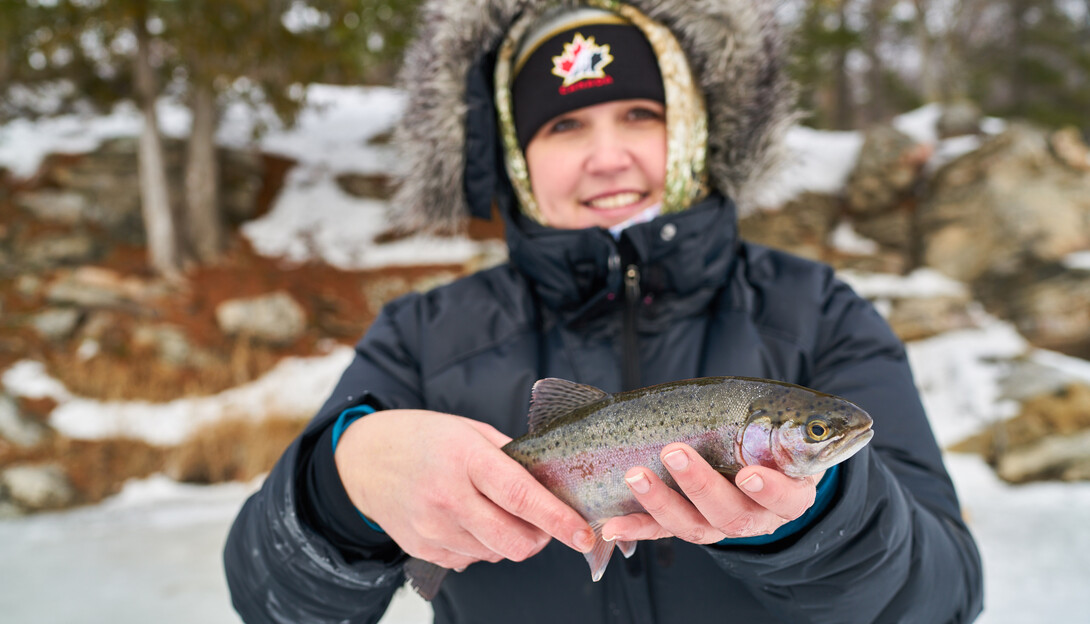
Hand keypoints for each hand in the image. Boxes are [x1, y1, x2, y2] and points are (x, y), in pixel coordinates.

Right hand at [334, 410, 595, 570]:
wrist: (362, 460)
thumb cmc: (421, 438)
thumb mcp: (467, 429)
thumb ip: (508, 456)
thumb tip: (549, 482)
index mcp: (464, 458)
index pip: (519, 496)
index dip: (556, 518)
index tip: (582, 533)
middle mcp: (447, 497)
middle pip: (513, 540)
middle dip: (541, 538)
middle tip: (543, 522)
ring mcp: (432, 528)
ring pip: (496, 554)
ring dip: (510, 540)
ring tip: (495, 511)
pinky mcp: (423, 548)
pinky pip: (472, 560)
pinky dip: (482, 545)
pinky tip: (469, 520)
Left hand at [599, 442, 823, 543]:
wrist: (767, 461)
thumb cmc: (776, 438)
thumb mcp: (788, 432)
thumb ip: (775, 424)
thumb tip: (756, 406)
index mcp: (788, 497)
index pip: (785, 500)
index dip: (769, 491)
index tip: (748, 474)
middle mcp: (756, 519)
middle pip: (732, 515)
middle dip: (700, 485)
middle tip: (674, 453)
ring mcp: (720, 526)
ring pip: (693, 527)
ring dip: (661, 502)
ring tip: (635, 475)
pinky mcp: (689, 526)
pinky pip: (662, 533)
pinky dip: (636, 528)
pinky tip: (612, 525)